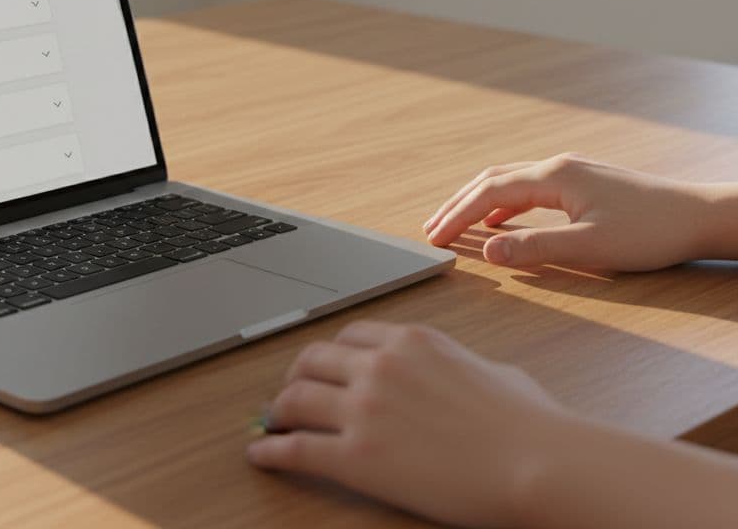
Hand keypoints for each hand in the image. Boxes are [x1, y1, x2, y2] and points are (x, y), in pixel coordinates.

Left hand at [247, 321, 567, 527]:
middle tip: (290, 395)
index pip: (350, 336)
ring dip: (277, 412)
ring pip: (293, 400)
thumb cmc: (532, 426)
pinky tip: (260, 455)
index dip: (330, 355)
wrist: (540, 464)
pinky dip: (270, 451)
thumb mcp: (495, 372)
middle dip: (297, 378)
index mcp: (412, 341)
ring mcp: (364, 410)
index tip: (323, 369)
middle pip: (312, 361)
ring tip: (271, 424)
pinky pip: (295, 448)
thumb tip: (462, 375)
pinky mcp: (356, 456)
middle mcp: (380, 366)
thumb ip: (461, 365)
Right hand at [422, 153, 729, 270]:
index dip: (456, 216)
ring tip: (458, 224)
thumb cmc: (652, 232)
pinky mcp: (586, 182)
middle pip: (492, 179)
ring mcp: (573, 172)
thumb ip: (534, 248)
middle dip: (458, 204)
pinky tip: (504, 220)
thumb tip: (487, 250)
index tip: (434, 237)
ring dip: (479, 202)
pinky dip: (504, 203)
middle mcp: (559, 167)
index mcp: (554, 177)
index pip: (488, 193)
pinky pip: (530, 187)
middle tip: (432, 228)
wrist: (702, 216)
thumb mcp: (589, 248)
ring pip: (510, 180)